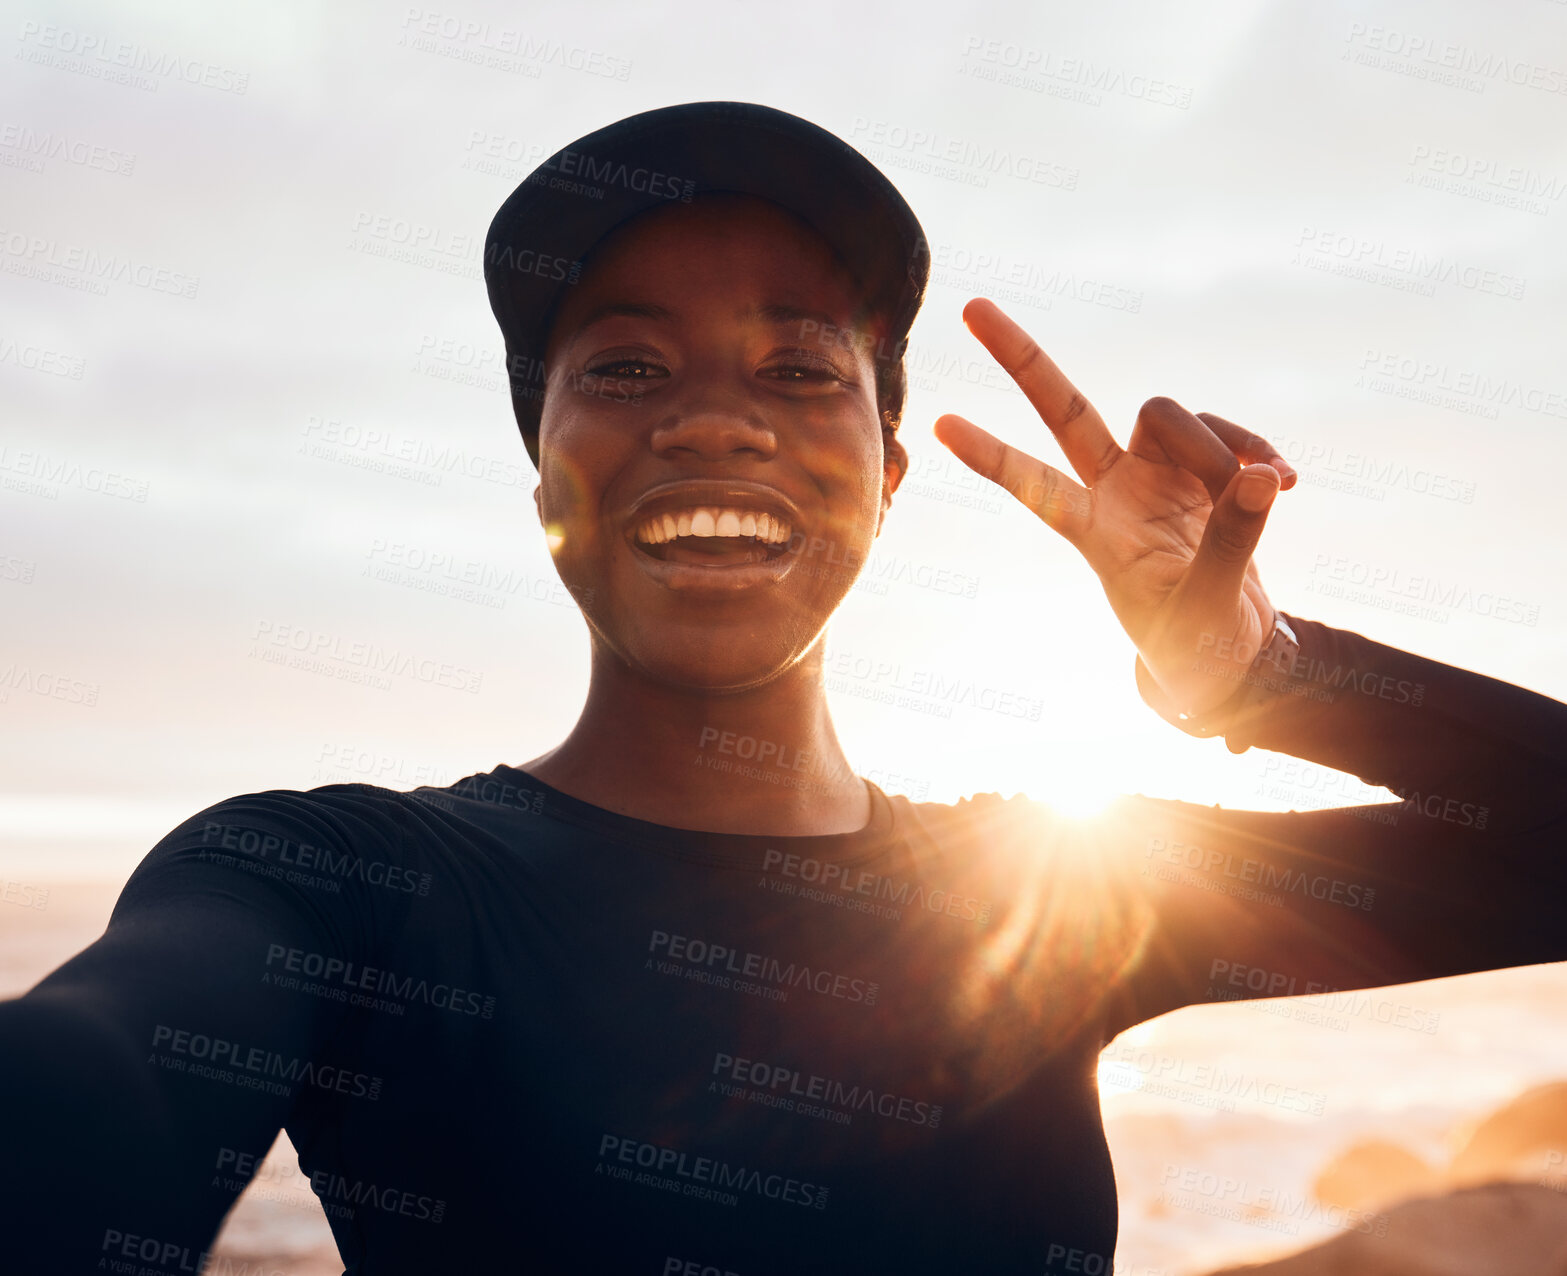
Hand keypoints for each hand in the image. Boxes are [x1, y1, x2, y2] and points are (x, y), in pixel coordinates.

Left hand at [933, 298, 1296, 717]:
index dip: (992, 457)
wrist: (1230, 652)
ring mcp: (1155, 475)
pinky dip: (1258, 450)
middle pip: (1064, 410)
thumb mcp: (1209, 607)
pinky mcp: (1203, 471)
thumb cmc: (1198, 644)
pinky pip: (1228, 435)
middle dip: (1021, 360)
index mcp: (1096, 534)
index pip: (1035, 488)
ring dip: (1218, 445)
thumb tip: (1262, 476)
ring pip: (1165, 415)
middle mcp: (1114, 491)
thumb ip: (1232, 542)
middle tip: (971, 308)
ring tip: (1260, 489)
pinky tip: (1285, 482)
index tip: (939, 426)